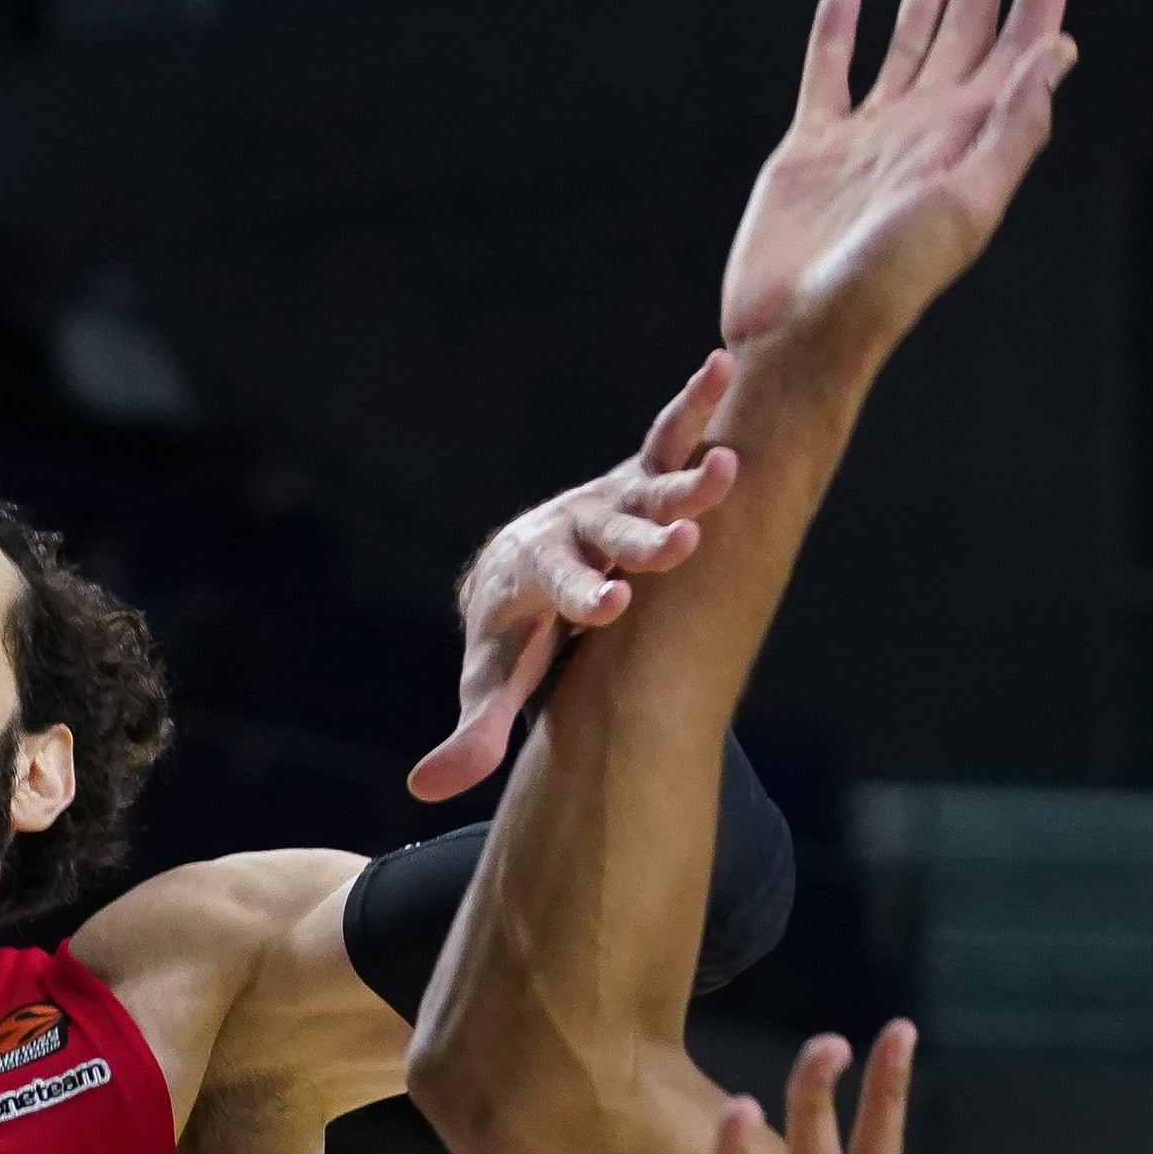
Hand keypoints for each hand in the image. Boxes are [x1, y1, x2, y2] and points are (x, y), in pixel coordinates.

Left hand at [407, 354, 741, 800]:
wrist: (511, 570)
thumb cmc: (510, 634)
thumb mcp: (491, 680)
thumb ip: (471, 731)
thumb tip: (424, 789)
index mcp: (540, 577)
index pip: (564, 588)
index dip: (586, 595)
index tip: (612, 606)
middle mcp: (575, 531)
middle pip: (611, 536)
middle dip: (643, 542)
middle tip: (679, 544)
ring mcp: (609, 502)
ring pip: (648, 486)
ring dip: (686, 477)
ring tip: (729, 467)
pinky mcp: (639, 479)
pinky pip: (667, 437)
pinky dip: (694, 405)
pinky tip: (724, 364)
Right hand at [720, 0, 1076, 371]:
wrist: (801, 330)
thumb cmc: (888, 281)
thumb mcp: (965, 204)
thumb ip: (1012, 129)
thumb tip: (1058, 50)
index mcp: (970, 137)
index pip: (1021, 44)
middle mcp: (925, 130)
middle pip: (966, 34)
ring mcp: (868, 138)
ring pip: (906, 46)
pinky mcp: (811, 150)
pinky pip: (827, 75)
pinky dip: (835, 33)